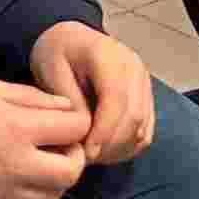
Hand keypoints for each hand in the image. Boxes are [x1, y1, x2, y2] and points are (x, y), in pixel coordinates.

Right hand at [0, 76, 95, 198]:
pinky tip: (27, 186)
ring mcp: (4, 194)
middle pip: (71, 172)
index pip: (75, 129)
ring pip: (54, 197)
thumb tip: (70, 109)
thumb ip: (37, 99)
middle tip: (60, 146)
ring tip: (42, 165)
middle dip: (74, 156)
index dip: (77, 121)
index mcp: (19, 128)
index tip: (67, 119)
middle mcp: (17, 166)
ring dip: (56, 181)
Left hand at [28, 20, 158, 163]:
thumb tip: (87, 133)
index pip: (116, 100)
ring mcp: (144, 82)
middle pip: (134, 117)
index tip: (85, 154)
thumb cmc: (57, 53)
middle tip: (85, 160)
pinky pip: (145, 130)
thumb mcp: (52, 71)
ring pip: (142, 127)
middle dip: (110, 145)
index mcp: (109, 56)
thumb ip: (71, 101)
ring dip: (119, 148)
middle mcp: (134, 68)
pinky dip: (128, 146)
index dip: (104, 131)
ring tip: (93, 156)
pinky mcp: (146, 96)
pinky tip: (106, 151)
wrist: (71, 39)